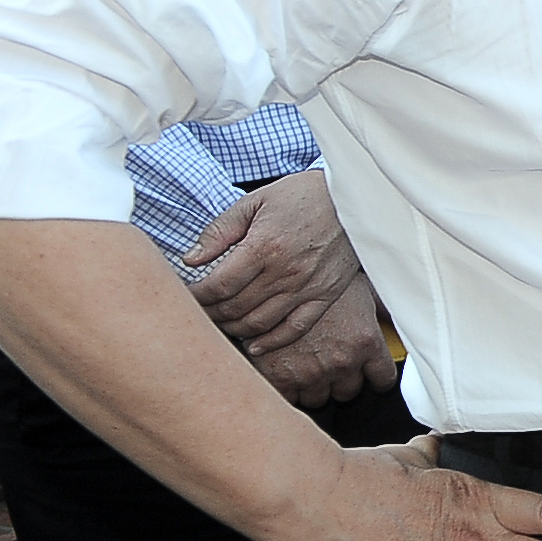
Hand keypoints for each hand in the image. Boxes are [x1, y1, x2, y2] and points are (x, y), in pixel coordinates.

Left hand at [185, 171, 359, 343]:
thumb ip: (219, 231)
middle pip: (234, 308)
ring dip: (233, 328)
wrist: (355, 198)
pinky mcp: (325, 295)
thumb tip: (190, 259)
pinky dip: (272, 341)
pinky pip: (295, 328)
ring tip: (221, 322)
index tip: (186, 295)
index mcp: (264, 247)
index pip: (217, 286)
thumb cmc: (303, 195)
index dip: (195, 296)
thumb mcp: (255, 201)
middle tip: (198, 310)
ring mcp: (307, 287)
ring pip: (259, 323)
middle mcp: (285, 272)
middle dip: (209, 313)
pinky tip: (255, 345)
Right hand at [248, 273, 399, 407]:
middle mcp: (343, 361)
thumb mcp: (358, 286)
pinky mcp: (280, 379)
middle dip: (341, 380)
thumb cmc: (315, 277)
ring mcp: (311, 373)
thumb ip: (380, 308)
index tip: (371, 376)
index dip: (377, 377)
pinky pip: (290, 399)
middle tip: (330, 362)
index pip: (384, 379)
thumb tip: (398, 314)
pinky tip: (285, 372)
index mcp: (366, 341)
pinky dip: (288, 389)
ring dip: (314, 386)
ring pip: (319, 398)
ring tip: (306, 365)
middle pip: (349, 391)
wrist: (270, 278)